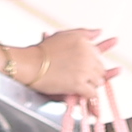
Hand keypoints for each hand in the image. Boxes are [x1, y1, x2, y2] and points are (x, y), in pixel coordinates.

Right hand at [5, 24, 120, 104]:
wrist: (31, 64)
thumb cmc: (44, 50)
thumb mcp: (65, 35)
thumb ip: (85, 33)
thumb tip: (100, 31)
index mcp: (85, 43)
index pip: (99, 54)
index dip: (95, 62)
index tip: (93, 67)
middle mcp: (87, 55)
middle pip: (101, 68)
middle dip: (94, 74)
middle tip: (84, 78)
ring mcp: (84, 70)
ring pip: (98, 81)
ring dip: (92, 85)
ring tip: (82, 86)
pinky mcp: (79, 84)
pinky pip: (92, 93)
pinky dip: (91, 98)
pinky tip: (87, 99)